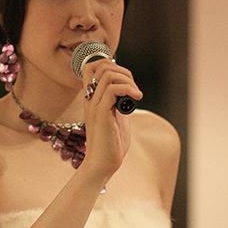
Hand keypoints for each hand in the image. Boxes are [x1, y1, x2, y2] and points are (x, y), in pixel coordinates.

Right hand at [79, 59, 141, 176]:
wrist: (102, 164)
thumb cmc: (111, 144)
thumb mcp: (116, 117)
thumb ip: (119, 102)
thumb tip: (129, 91)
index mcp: (92, 98)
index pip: (91, 67)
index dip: (110, 64)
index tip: (126, 80)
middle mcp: (90, 99)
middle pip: (101, 66)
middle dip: (124, 71)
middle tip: (134, 89)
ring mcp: (94, 105)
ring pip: (108, 74)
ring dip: (128, 80)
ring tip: (136, 95)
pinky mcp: (101, 114)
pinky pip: (112, 90)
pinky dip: (128, 90)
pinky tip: (136, 99)